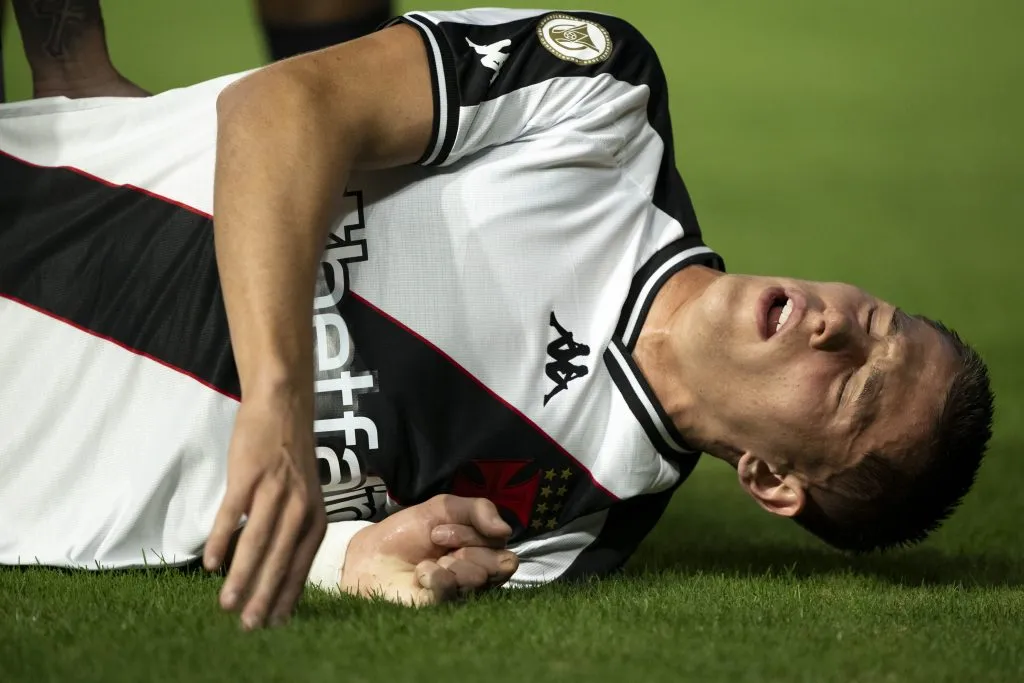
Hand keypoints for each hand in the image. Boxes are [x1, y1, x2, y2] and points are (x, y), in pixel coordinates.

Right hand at [203, 391, 326, 629]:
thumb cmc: (290, 456)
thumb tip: (273, 569)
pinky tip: (210, 564)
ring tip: (227, 605)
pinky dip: (220, 538)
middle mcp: (299, 505)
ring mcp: (274, 489)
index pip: (302, 563)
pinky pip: (232, 512)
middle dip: (265, 596)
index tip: (274, 624)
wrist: (283, 404)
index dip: (288, 594)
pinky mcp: (248, 474)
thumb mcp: (303, 494)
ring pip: (258, 541)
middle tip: (250, 627)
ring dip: (241, 575)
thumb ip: (292, 529)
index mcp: (315, 514)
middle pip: (281, 558)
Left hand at [341, 495, 518, 604]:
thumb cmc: (408, 533)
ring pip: (480, 577)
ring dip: (450, 561)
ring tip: (427, 561)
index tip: (440, 527)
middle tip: (435, 540)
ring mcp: (463, 593)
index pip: (501, 540)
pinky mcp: (445, 609)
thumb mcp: (444, 507)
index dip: (474, 530)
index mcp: (481, 548)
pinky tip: (420, 575)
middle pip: (500, 561)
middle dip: (465, 542)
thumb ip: (479, 509)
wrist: (371, 556)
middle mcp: (479, 573)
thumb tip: (506, 530)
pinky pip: (453, 590)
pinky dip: (434, 577)